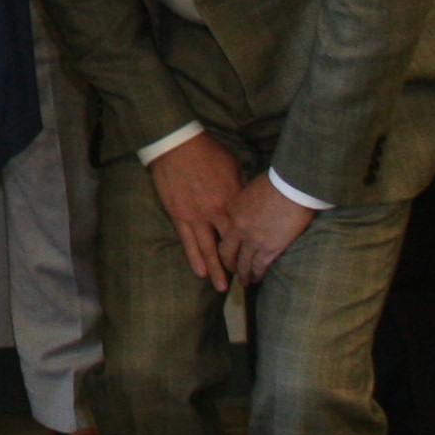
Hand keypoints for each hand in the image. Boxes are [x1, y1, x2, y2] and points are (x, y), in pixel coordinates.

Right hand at [145, 137, 242, 291]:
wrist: (178, 145)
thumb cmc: (209, 153)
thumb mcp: (234, 168)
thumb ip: (241, 191)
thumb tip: (248, 205)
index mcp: (231, 202)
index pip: (243, 232)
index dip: (250, 247)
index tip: (256, 260)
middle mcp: (215, 214)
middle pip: (228, 245)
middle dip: (235, 265)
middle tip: (243, 282)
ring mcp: (195, 217)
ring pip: (207, 249)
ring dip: (215, 270)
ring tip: (221, 288)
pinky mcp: (178, 216)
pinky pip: (187, 241)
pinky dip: (194, 258)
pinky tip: (200, 272)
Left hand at [220, 178, 314, 283]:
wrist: (291, 186)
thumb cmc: (277, 181)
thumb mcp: (252, 189)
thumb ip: (247, 202)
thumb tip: (252, 208)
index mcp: (232, 210)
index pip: (224, 232)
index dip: (227, 242)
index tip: (231, 248)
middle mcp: (237, 228)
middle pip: (227, 252)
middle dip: (228, 263)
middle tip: (231, 270)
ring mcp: (252, 240)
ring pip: (242, 263)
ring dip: (243, 274)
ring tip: (244, 281)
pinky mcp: (268, 249)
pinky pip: (259, 267)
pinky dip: (256, 274)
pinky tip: (257, 278)